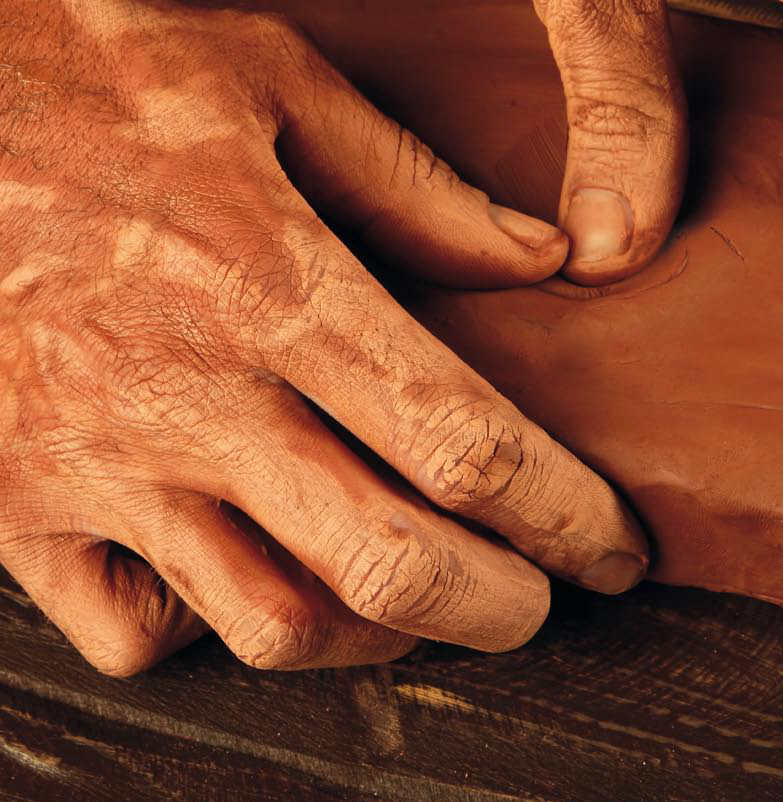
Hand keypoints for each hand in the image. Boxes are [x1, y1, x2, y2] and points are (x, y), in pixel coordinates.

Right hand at [0, 0, 647, 675]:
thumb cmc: (81, 73)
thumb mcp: (264, 79)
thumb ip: (416, 183)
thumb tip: (546, 256)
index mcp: (266, 282)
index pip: (462, 441)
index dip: (564, 515)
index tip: (612, 543)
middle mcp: (184, 395)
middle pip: (388, 566)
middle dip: (499, 607)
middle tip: (541, 600)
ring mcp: (90, 467)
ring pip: (272, 626)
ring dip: (379, 636)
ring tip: (422, 597)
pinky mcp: (12, 510)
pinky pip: (133, 634)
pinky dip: (214, 630)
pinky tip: (252, 573)